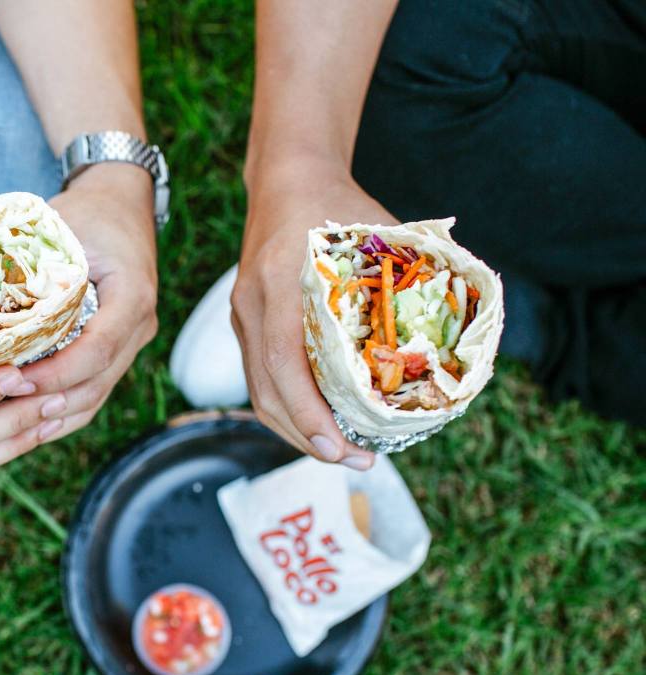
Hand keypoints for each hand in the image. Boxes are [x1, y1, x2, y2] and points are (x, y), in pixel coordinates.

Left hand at [19, 162, 158, 440]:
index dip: (56, 373)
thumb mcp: (61, 230)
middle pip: (96, 383)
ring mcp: (132, 342)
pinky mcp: (118, 352)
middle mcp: (140, 325)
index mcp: (133, 294)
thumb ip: (32, 265)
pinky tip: (25, 421)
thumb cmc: (87, 213)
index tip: (13, 380)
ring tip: (4, 423)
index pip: (98, 349)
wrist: (121, 204)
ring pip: (95, 396)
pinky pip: (92, 391)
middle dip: (46, 401)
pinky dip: (60, 408)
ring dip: (51, 414)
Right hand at [232, 165, 394, 468]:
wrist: (285, 178)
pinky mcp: (245, 324)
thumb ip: (417, 274)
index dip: (308, 413)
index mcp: (279, 283)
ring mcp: (242, 317)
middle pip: (266, 392)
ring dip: (297, 431)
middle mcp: (251, 306)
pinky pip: (260, 379)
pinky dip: (289, 409)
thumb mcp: (380, 231)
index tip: (339, 447)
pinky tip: (321, 421)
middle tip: (355, 461)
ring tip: (341, 451)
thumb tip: (468, 327)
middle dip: (307, 437)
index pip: (283, 363)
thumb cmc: (336, 205)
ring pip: (259, 393)